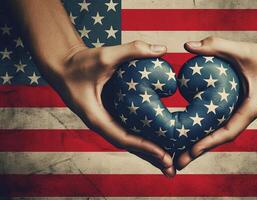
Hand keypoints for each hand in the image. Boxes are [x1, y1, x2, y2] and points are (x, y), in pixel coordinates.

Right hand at [44, 40, 175, 176]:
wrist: (63, 64)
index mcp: (96, 117)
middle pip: (128, 146)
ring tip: (168, 162)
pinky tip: (156, 141)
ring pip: (129, 141)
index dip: (144, 147)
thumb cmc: (79, 63)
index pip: (123, 138)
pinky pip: (127, 130)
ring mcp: (105, 121)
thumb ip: (132, 50)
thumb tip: (164, 49)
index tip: (164, 154)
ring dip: (147, 152)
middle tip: (171, 169)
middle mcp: (101, 123)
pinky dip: (142, 139)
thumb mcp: (104, 55)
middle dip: (150, 157)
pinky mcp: (109, 115)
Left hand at [175, 36, 256, 169]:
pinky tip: (190, 136)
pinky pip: (219, 124)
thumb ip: (215, 45)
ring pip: (219, 134)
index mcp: (250, 108)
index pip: (228, 131)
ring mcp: (240, 114)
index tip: (191, 152)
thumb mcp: (240, 49)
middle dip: (199, 152)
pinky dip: (206, 132)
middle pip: (220, 139)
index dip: (209, 142)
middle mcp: (244, 116)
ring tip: (179, 155)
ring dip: (200, 145)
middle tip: (177, 164)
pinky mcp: (236, 109)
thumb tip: (187, 46)